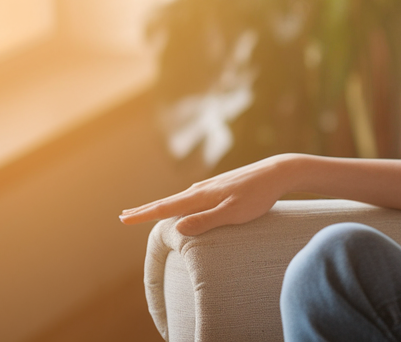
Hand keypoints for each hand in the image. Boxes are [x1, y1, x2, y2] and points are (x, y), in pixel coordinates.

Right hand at [118, 153, 305, 235]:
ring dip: (161, 206)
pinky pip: (192, 197)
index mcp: (201, 196)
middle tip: (124, 215)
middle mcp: (201, 189)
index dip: (144, 215)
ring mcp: (211, 187)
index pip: (166, 208)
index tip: (123, 218)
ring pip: (180, 199)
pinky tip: (182, 205)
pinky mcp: (221, 187)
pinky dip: (179, 203)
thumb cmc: (259, 196)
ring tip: (148, 212)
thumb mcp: (234, 213)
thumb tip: (176, 228)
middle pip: (168, 202)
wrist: (278, 172)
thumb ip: (206, 220)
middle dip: (146, 209)